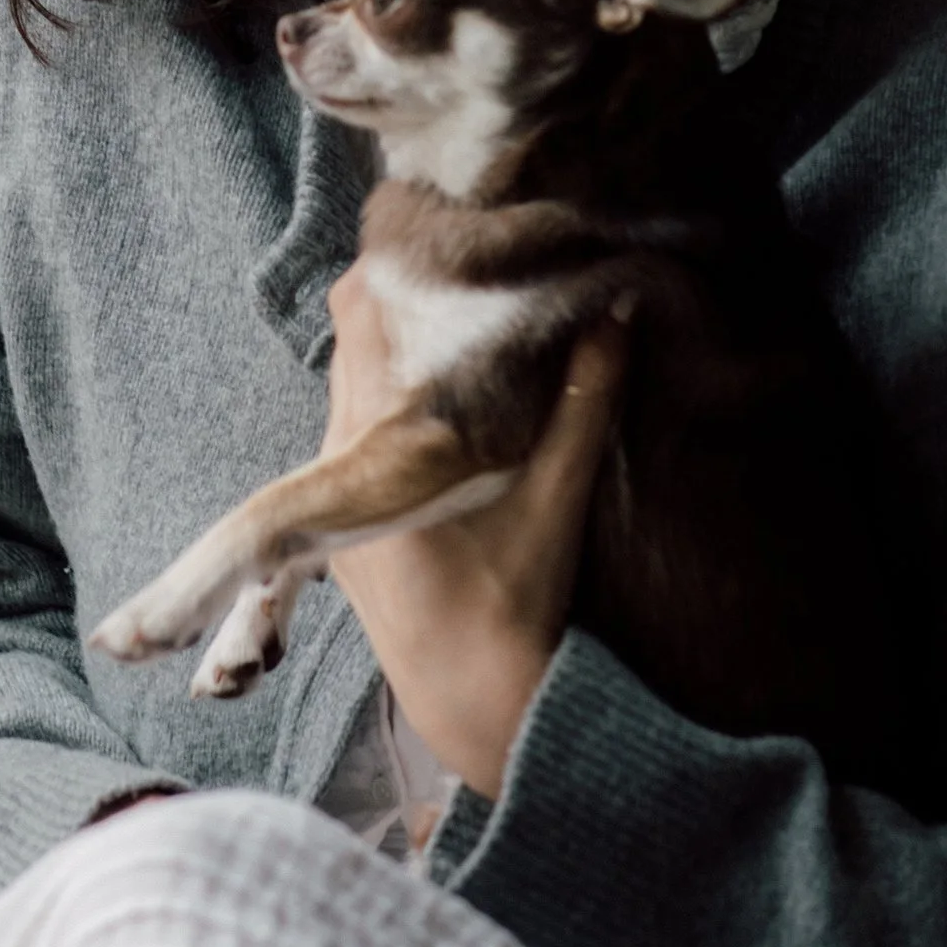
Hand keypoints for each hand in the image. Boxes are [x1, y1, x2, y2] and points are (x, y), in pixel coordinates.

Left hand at [322, 261, 622, 801]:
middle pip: (351, 351)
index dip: (390, 274)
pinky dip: (387, 407)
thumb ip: (584, 405)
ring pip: (350, 395)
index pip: (362, 326)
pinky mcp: (344, 532)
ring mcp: (333, 502)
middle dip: (398, 307)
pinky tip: (434, 399)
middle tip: (455, 268)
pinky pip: (351, 442)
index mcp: (378, 451)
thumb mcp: (556, 501)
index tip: (432, 238)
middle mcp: (337, 467)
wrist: (474, 708)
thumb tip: (614, 314)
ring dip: (393, 356)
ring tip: (449, 319)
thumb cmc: (515, 606)